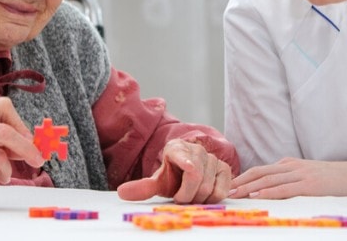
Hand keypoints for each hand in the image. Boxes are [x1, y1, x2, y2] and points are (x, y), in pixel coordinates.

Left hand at [117, 139, 231, 203]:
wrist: (187, 174)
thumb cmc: (172, 177)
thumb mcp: (157, 182)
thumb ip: (142, 187)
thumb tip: (122, 192)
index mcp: (176, 148)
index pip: (181, 154)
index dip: (185, 161)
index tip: (188, 167)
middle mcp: (196, 149)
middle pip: (196, 178)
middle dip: (187, 195)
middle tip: (181, 197)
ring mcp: (213, 158)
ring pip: (208, 186)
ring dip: (199, 198)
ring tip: (192, 195)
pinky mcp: (225, 168)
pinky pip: (222, 190)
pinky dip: (213, 198)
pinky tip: (205, 195)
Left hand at [229, 157, 346, 198]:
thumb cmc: (333, 179)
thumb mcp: (308, 174)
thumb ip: (290, 177)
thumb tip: (272, 186)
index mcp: (290, 164)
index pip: (261, 169)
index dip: (243, 177)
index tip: (230, 185)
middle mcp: (292, 166)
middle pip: (260, 172)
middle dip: (241, 181)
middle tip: (225, 189)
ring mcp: (300, 174)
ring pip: (268, 180)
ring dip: (249, 187)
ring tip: (235, 193)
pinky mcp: (309, 185)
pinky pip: (284, 188)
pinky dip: (268, 191)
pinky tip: (257, 195)